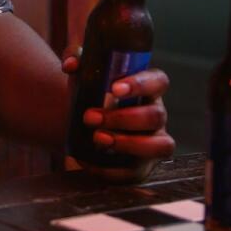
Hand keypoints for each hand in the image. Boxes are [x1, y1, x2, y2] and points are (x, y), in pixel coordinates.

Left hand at [63, 48, 175, 182]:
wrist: (82, 121)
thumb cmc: (91, 90)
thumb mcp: (84, 71)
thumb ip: (76, 57)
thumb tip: (70, 64)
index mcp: (148, 87)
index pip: (158, 81)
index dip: (141, 84)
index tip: (114, 88)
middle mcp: (156, 114)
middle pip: (155, 116)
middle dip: (122, 118)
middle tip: (89, 117)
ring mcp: (153, 142)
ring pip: (160, 146)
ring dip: (128, 144)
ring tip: (97, 138)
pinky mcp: (142, 166)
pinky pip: (136, 173)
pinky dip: (112, 170)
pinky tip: (89, 161)